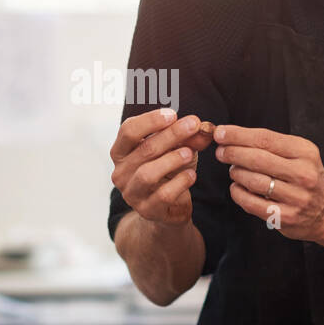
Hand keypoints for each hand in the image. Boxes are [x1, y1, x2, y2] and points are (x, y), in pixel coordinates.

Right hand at [110, 109, 216, 224]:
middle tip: (192, 125)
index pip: (128, 130)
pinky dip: (179, 182)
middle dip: (171, 135)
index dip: (150, 120)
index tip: (173, 114)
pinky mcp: (147, 210)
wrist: (169, 207)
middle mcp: (120, 172)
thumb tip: (202, 127)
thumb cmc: (168, 171)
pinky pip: (163, 195)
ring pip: (148, 174)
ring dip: (172, 160)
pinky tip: (192, 175)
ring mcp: (132, 193)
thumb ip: (190, 137)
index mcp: (122, 152)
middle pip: (144, 149)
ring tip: (190, 153)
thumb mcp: (179, 148)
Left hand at [214, 124, 323, 241]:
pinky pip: (252, 203)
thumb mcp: (297, 154)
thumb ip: (269, 145)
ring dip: (236, 173)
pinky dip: (238, 193)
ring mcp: (297, 197)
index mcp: (305, 152)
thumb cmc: (303, 177)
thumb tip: (229, 136)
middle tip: (220, 152)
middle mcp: (304, 174)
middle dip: (232, 153)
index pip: (266, 139)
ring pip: (253, 181)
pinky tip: (237, 188)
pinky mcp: (286, 217)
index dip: (239, 135)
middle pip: (258, 159)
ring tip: (233, 171)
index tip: (221, 133)